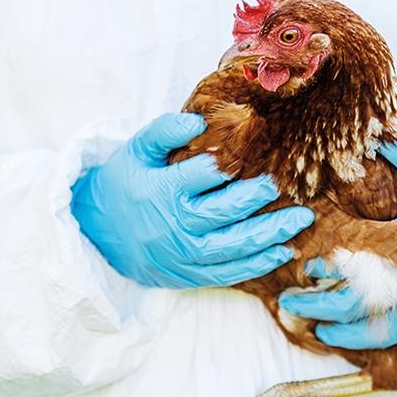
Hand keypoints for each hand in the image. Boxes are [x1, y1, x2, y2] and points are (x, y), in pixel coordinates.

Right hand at [71, 113, 313, 288]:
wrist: (97, 233)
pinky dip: (257, 264)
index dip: (227, 164)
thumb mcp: (135, 151)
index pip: (203, 175)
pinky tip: (282, 252)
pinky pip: (228, 274)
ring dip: (270, 234)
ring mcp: (183, 255)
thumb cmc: (123, 184)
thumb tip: (198, 121)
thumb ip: (163, 131)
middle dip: (256, 198)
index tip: (248, 155)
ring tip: (300, 220)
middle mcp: (174, 226)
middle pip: (224, 212)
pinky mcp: (188, 275)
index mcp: (161, 191)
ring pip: (233, 246)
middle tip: (279, 185)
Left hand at [278, 135, 396, 358]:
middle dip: (318, 310)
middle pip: (352, 311)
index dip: (321, 273)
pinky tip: (378, 346)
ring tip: (325, 334)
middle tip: (293, 305)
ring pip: (381, 337)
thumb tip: (372, 131)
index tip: (305, 268)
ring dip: (348, 338)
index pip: (346, 270)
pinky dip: (395, 346)